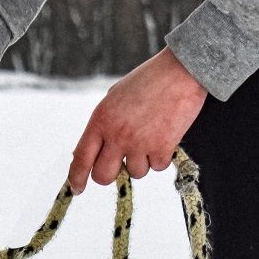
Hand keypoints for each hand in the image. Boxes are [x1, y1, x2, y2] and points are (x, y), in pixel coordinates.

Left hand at [68, 48, 207, 192]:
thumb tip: (94, 152)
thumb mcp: (114, 98)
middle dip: (111, 175)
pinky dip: (162, 157)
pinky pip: (158, 167)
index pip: (81, 158)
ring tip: (150, 137)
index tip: (77, 189)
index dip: (76, 178)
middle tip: (120, 164)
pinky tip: (166, 136)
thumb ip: (104, 124)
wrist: (182, 69)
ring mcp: (139, 143)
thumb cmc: (149, 80)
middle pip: (103, 176)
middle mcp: (116, 135)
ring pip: (135, 173)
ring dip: (142, 162)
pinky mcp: (162, 147)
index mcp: (100, 120)